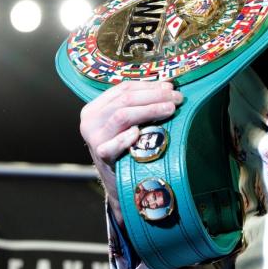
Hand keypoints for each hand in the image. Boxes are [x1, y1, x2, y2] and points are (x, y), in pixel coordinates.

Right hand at [79, 81, 181, 225]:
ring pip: (122, 115)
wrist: (118, 183)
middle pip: (125, 100)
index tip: (170, 87)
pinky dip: (127, 137)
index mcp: (95, 108)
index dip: (148, 85)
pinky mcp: (100, 156)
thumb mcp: (126, 124)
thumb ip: (138, 105)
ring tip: (170, 109)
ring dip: (150, 110)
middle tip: (176, 98)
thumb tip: (168, 87)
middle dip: (154, 96)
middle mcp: (90, 121)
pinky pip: (113, 144)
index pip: (123, 89)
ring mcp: (94, 138)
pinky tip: (140, 133)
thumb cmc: (126, 148)